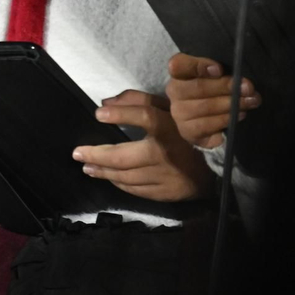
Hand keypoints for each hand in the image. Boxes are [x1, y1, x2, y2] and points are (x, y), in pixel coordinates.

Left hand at [72, 91, 211, 201]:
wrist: (217, 166)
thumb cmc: (187, 132)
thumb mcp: (168, 110)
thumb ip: (139, 102)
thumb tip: (106, 101)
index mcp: (170, 127)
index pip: (145, 115)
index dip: (120, 113)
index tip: (98, 114)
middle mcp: (166, 153)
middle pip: (124, 156)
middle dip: (96, 155)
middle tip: (77, 154)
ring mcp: (165, 176)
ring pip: (126, 176)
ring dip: (102, 171)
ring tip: (87, 166)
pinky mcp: (166, 193)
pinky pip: (136, 189)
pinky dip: (119, 183)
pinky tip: (108, 177)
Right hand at [164, 53, 260, 149]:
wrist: (204, 116)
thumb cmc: (214, 88)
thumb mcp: (217, 75)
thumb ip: (223, 72)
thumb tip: (238, 81)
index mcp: (179, 73)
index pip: (178, 65)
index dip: (199, 66)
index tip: (219, 69)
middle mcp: (174, 92)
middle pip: (198, 87)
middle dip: (226, 87)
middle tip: (248, 88)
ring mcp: (179, 114)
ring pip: (205, 108)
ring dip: (231, 105)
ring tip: (249, 102)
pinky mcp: (188, 132)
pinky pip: (207, 127)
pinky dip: (224, 122)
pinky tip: (236, 118)